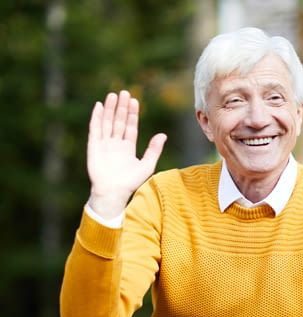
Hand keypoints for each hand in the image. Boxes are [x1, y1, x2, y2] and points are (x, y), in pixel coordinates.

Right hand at [87, 90, 166, 217]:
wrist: (114, 192)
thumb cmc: (130, 182)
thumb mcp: (147, 165)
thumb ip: (154, 149)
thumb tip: (163, 134)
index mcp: (127, 148)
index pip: (130, 126)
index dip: (133, 114)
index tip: (135, 101)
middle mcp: (115, 144)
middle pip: (119, 121)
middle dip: (122, 107)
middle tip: (125, 92)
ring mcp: (104, 144)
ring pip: (108, 122)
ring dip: (111, 109)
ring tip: (114, 95)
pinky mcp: (94, 146)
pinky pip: (95, 129)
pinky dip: (97, 117)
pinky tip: (99, 106)